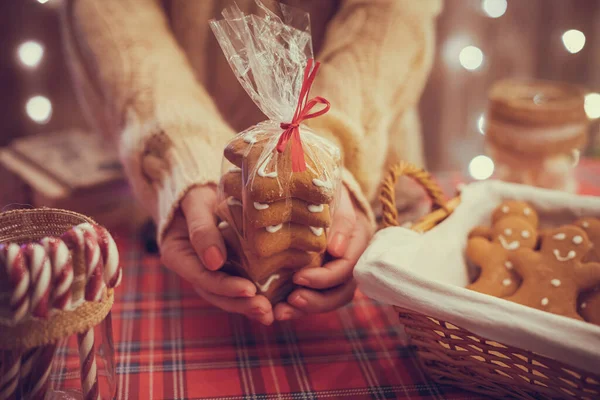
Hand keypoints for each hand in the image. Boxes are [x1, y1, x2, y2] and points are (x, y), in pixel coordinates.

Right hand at [160, 185, 274, 324]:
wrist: (201, 192)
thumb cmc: (196, 193)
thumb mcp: (196, 203)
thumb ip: (202, 229)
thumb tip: (214, 261)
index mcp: (178, 255)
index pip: (202, 277)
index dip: (225, 286)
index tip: (248, 290)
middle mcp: (193, 269)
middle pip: (215, 293)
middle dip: (240, 304)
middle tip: (264, 310)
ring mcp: (209, 272)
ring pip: (227, 295)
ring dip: (248, 306)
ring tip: (271, 314)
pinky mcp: (226, 269)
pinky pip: (238, 285)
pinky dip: (255, 295)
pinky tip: (275, 303)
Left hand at [273, 185, 372, 320]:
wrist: (318, 192)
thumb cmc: (327, 193)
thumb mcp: (337, 199)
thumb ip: (340, 222)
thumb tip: (336, 249)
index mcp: (358, 243)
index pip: (346, 268)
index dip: (324, 277)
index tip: (297, 277)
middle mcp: (352, 263)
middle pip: (342, 292)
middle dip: (317, 300)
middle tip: (292, 300)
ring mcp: (338, 273)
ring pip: (329, 300)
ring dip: (306, 309)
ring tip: (280, 312)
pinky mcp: (321, 278)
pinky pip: (314, 297)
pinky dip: (298, 307)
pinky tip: (277, 309)